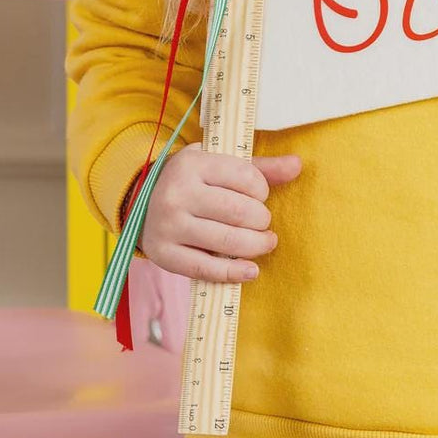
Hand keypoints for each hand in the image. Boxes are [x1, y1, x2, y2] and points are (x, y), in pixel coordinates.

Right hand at [138, 142, 301, 282]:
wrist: (140, 203)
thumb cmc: (192, 183)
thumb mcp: (218, 166)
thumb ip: (259, 167)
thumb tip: (297, 165)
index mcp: (192, 164)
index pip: (245, 177)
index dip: (262, 190)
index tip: (259, 195)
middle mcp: (176, 194)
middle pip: (239, 212)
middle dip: (262, 220)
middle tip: (263, 223)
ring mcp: (168, 226)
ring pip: (227, 241)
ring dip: (256, 246)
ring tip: (265, 243)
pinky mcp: (164, 254)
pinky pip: (206, 268)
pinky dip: (234, 272)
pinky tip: (251, 270)